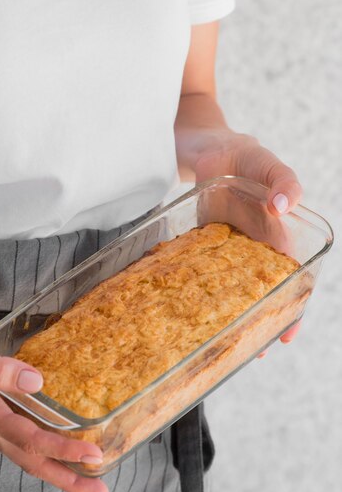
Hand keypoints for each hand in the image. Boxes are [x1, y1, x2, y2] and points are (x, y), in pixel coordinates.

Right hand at [0, 308, 108, 491]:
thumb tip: (36, 383)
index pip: (29, 440)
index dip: (62, 449)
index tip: (92, 455)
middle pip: (32, 461)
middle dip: (67, 479)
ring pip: (28, 453)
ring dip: (58, 467)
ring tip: (87, 477)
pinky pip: (23, 438)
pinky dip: (45, 448)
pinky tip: (60, 444)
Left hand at [190, 127, 302, 356]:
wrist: (197, 141)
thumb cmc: (233, 148)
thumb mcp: (259, 157)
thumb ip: (279, 178)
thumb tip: (284, 207)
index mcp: (273, 227)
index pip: (290, 270)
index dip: (294, 300)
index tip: (288, 331)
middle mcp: (252, 240)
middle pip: (264, 284)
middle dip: (266, 316)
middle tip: (259, 349)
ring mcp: (225, 242)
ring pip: (235, 283)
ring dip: (236, 310)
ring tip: (232, 340)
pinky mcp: (201, 240)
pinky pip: (205, 268)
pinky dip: (206, 290)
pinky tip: (197, 310)